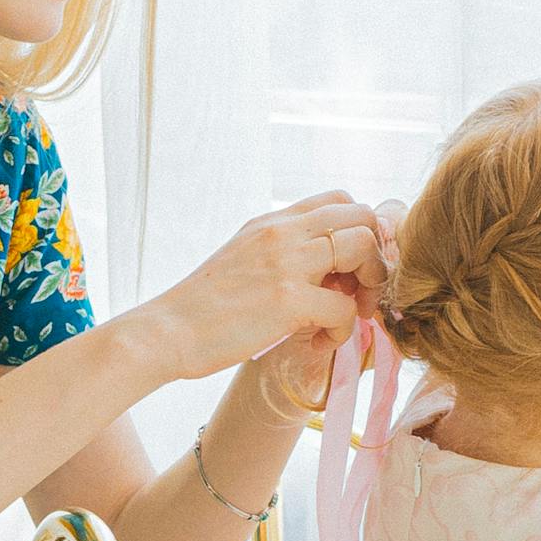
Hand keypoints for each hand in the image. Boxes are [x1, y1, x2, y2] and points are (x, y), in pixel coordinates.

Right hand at [131, 192, 391, 382]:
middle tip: (358, 291)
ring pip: (363, 247)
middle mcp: (282, 232)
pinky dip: (342, 329)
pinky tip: (320, 340)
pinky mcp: (288, 300)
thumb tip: (329, 271)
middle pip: (362, 216)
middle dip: (375, 254)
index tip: (351, 267)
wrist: (165, 332)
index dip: (360, 231)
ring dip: (369, 285)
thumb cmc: (203, 308)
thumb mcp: (244, 260)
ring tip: (348, 313)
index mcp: (272, 222)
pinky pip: (344, 307)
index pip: (340, 200)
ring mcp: (287, 263)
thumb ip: (284, 254)